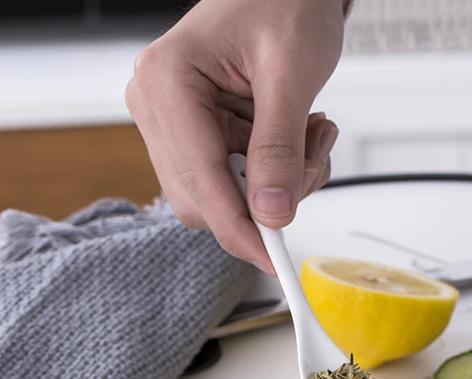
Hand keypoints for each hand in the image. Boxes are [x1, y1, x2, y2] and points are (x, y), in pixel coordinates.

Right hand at [126, 0, 344, 271]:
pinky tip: (296, 136)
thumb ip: (280, 149)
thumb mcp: (291, 74)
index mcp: (167, 82)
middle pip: (207, 201)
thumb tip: (272, 214)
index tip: (274, 261)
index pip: (201, 184)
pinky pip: (236, 181)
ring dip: (278, 184)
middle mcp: (159, 107)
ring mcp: (176, 124)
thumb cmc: (284, 2)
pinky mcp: (198, 134)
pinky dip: (275, 173)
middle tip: (312, 160)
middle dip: (268, 199)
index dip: (241, 230)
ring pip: (225, 197)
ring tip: (311, 135)